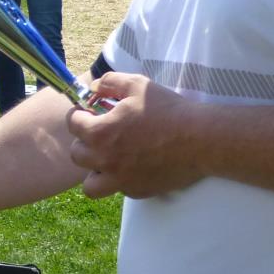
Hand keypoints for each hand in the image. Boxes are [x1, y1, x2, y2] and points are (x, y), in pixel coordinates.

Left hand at [66, 72, 208, 198]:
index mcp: (100, 133)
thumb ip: (110, 83)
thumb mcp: (138, 85)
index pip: (72, 124)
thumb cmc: (168, 110)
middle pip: (76, 154)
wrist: (200, 139)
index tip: (88, 112)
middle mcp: (105, 160)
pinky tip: (134, 166)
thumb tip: (94, 88)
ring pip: (90, 185)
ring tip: (108, 159)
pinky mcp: (137, 191)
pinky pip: (118, 189)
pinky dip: (120, 180)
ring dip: (94, 171)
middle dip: (84, 141)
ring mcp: (120, 180)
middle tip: (101, 133)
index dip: (78, 114)